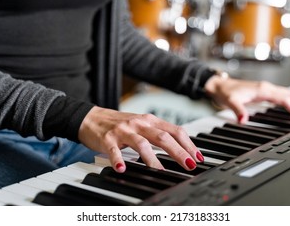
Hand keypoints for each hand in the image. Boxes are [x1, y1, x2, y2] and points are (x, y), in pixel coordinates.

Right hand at [77, 106, 204, 172]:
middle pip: (162, 137)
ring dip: (152, 159)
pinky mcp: (108, 139)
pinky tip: (122, 169)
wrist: (92, 118)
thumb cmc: (120, 123)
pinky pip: (114, 150)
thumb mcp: (142, 125)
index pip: (175, 131)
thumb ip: (159, 134)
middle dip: (178, 152)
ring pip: (141, 143)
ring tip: (161, 171)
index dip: (188, 144)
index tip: (197, 157)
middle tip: (188, 165)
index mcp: (150, 120)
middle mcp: (139, 123)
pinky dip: (119, 160)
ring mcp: (123, 130)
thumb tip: (181, 149)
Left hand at [204, 76, 289, 122]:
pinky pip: (281, 95)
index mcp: (262, 90)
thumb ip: (239, 111)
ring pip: (288, 94)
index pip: (283, 99)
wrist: (219, 85)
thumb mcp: (231, 102)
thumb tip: (243, 120)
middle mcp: (266, 88)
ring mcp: (265, 89)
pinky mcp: (263, 91)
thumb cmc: (225, 92)